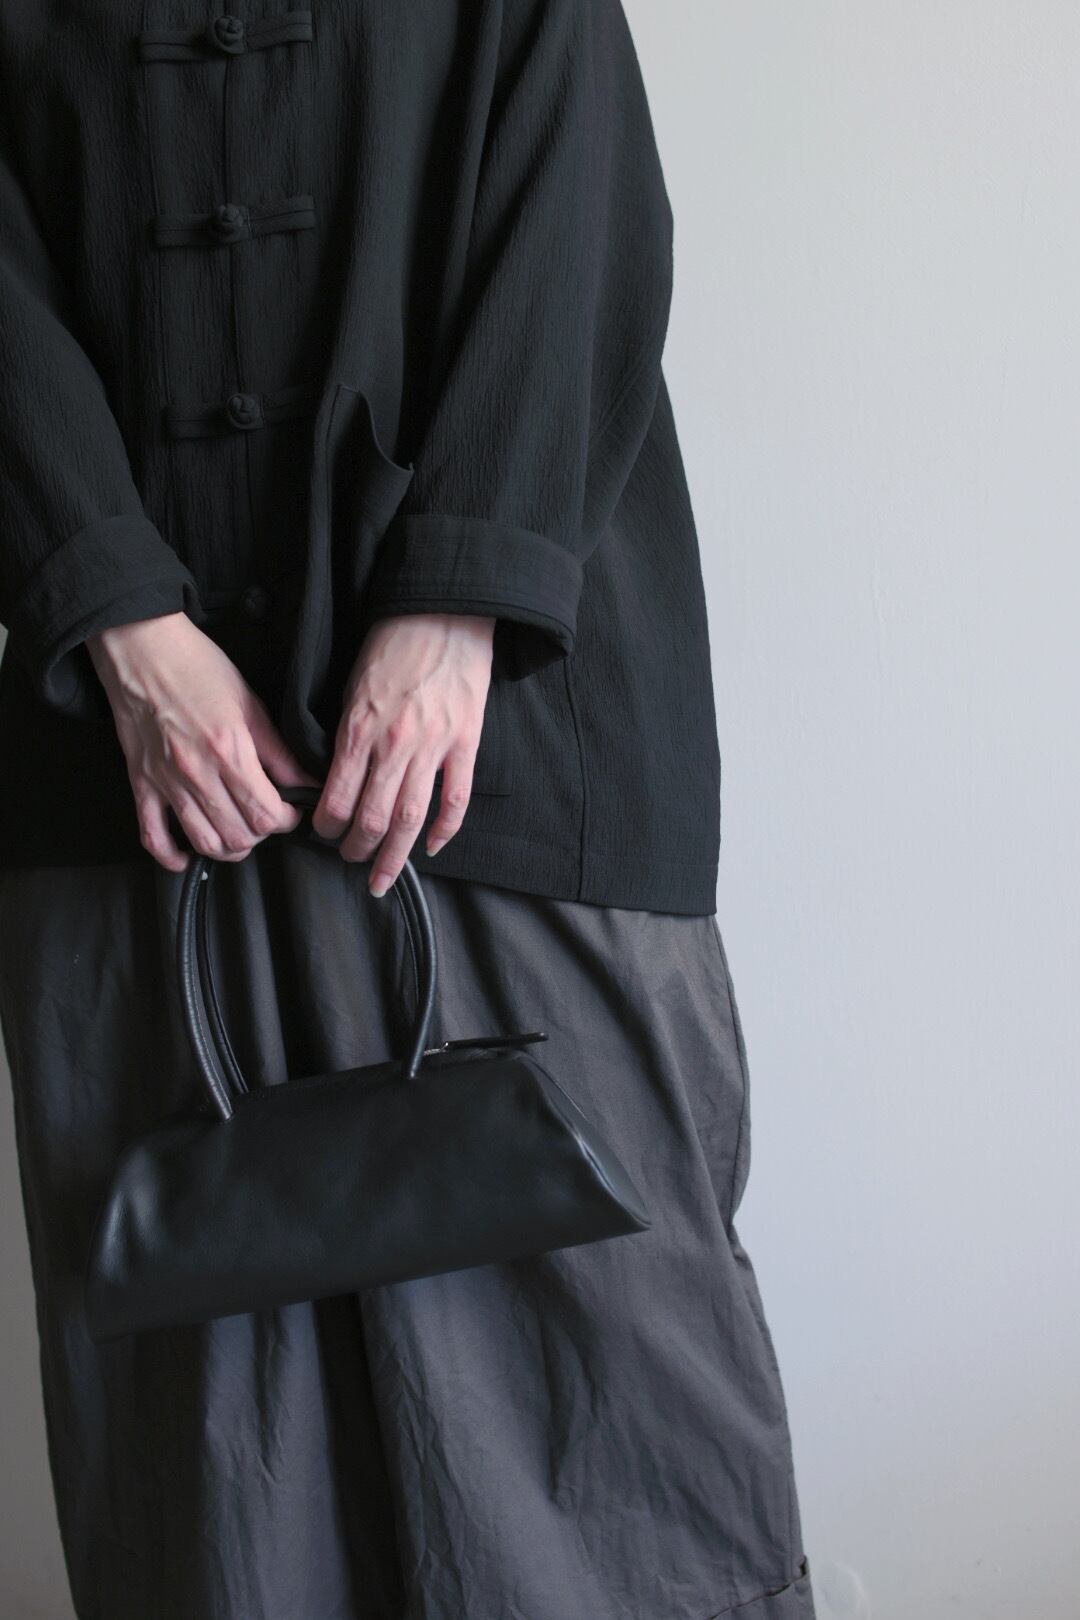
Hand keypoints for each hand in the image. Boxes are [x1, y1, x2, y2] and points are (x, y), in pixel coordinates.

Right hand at [87, 611, 321, 871]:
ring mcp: (166, 782)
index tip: (290, 811)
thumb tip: (306, 783)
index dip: (286, 821)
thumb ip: (279, 751)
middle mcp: (197, 774)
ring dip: (228, 849)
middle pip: (239, 836)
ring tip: (239, 834)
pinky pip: (153, 836)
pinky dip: (172, 856)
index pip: (266, 815)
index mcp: (230, 752)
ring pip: (204, 843)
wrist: (142, 650)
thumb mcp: (251, 704)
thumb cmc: (199, 668)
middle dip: (261, 835)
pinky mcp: (141, 784)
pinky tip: (187, 857)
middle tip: (266, 819)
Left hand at [310, 613, 496, 895]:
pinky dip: (443, 830)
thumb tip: (336, 775)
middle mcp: (395, 745)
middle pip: (372, 819)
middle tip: (349, 861)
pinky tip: (431, 846)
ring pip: (411, 819)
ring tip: (383, 877)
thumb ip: (346, 734)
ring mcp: (434, 747)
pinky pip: (456, 800)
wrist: (443, 613)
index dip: (325, 827)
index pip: (335, 798)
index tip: (321, 834)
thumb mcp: (352, 686)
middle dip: (356, 849)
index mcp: (360, 730)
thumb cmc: (392, 644)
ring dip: (394, 856)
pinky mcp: (466, 743)